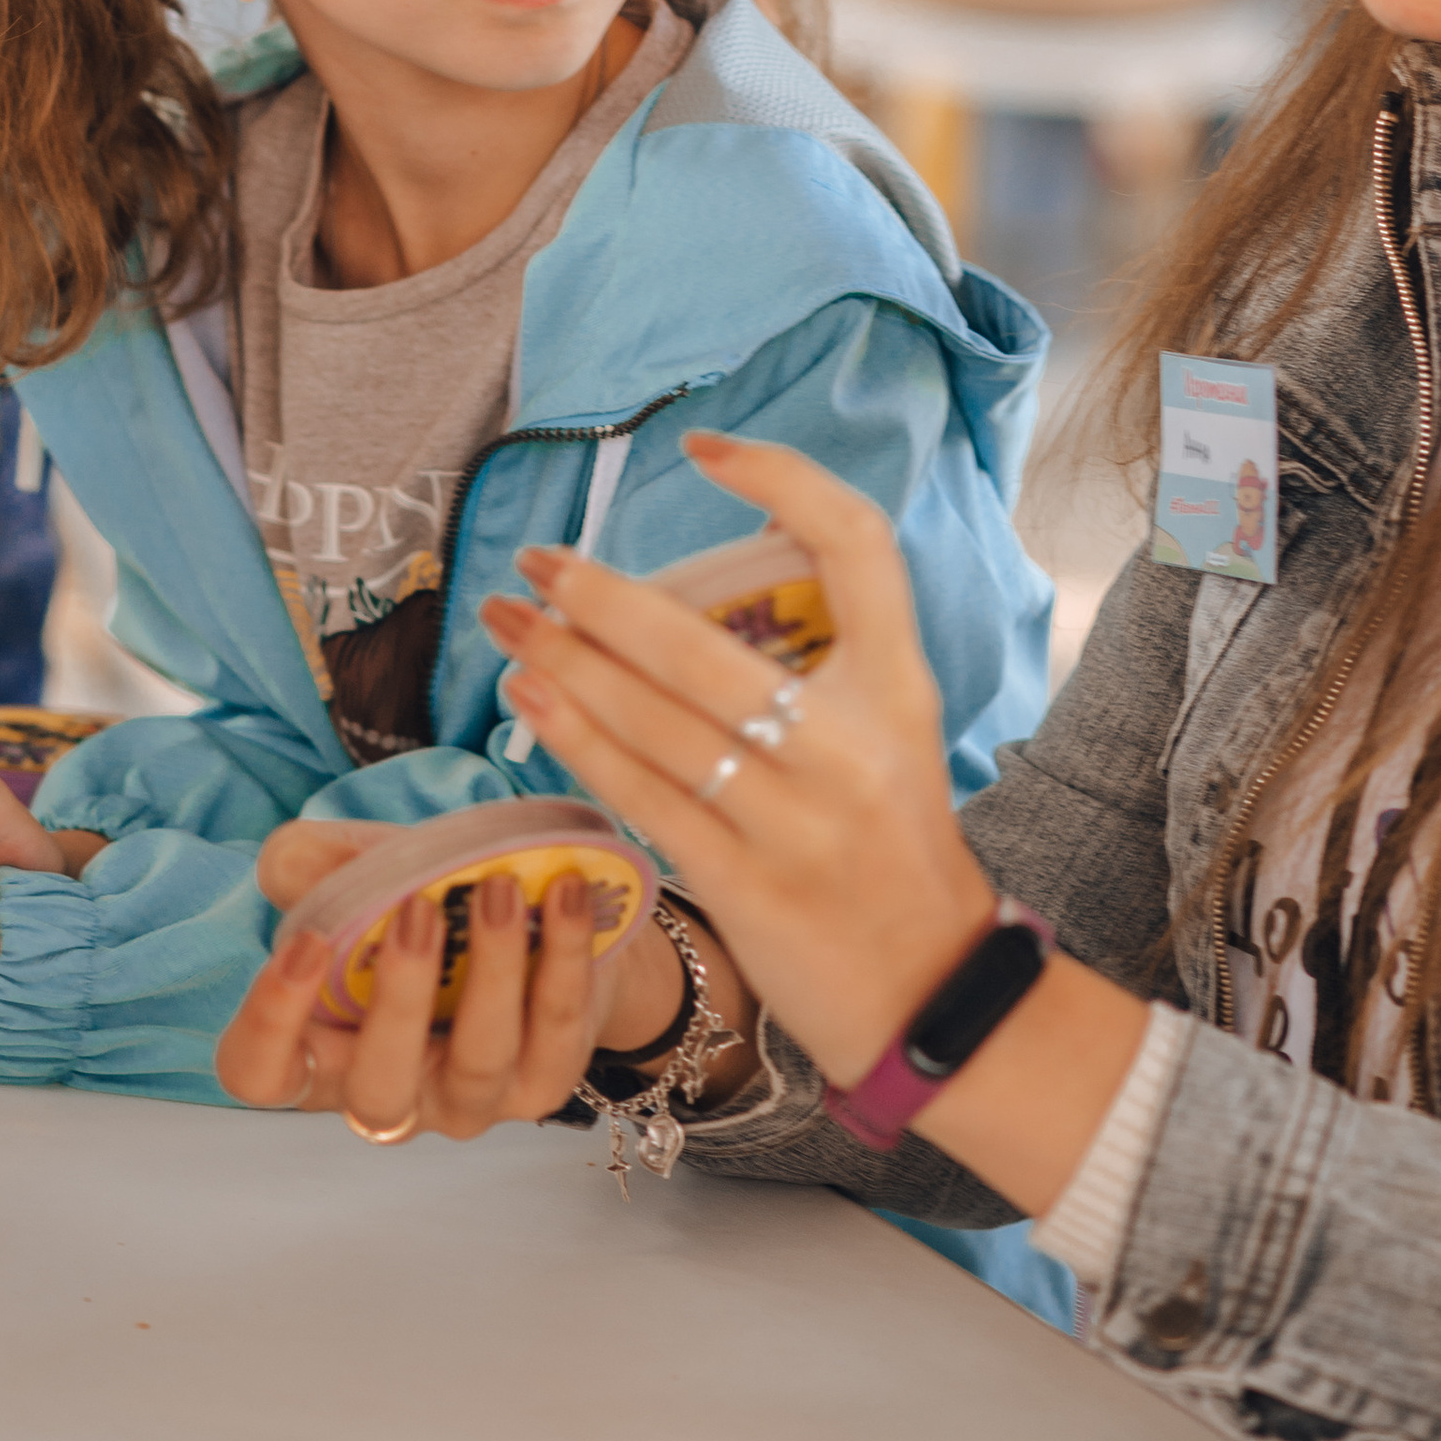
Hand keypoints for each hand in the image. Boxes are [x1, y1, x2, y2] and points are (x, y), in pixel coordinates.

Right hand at [219, 818, 634, 1138]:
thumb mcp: (360, 872)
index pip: (263, 1071)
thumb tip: (295, 867)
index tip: (308, 941)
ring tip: (497, 888)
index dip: (271, 1022)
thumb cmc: (421, 905)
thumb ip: (313, 863)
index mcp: (321, 1050)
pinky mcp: (542, 1083)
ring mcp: (469, 1099)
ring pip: (479, 1059)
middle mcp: (392, 1092)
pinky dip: (565, 958)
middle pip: (378, 1090)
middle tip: (417, 910)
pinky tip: (564, 895)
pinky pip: (557, 1033)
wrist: (530, 925)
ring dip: (491, 968)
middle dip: (398, 1001)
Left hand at [481, 430, 995, 1087]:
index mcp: (900, 683)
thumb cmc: (893, 847)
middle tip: (537, 562)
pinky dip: (579, 740)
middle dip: (603, 596)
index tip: (701, 446)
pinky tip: (530, 700)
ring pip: (658, 720)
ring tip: (507, 623)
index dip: (780, 478)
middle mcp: (852, 744)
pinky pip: (645, 797)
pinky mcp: (751, 887)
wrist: (933, 994)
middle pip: (706, 643)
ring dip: (566, 663)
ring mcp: (799, 820)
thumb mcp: (894, 729)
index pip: (856, 543)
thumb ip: (829, 655)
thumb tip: (725, 566)